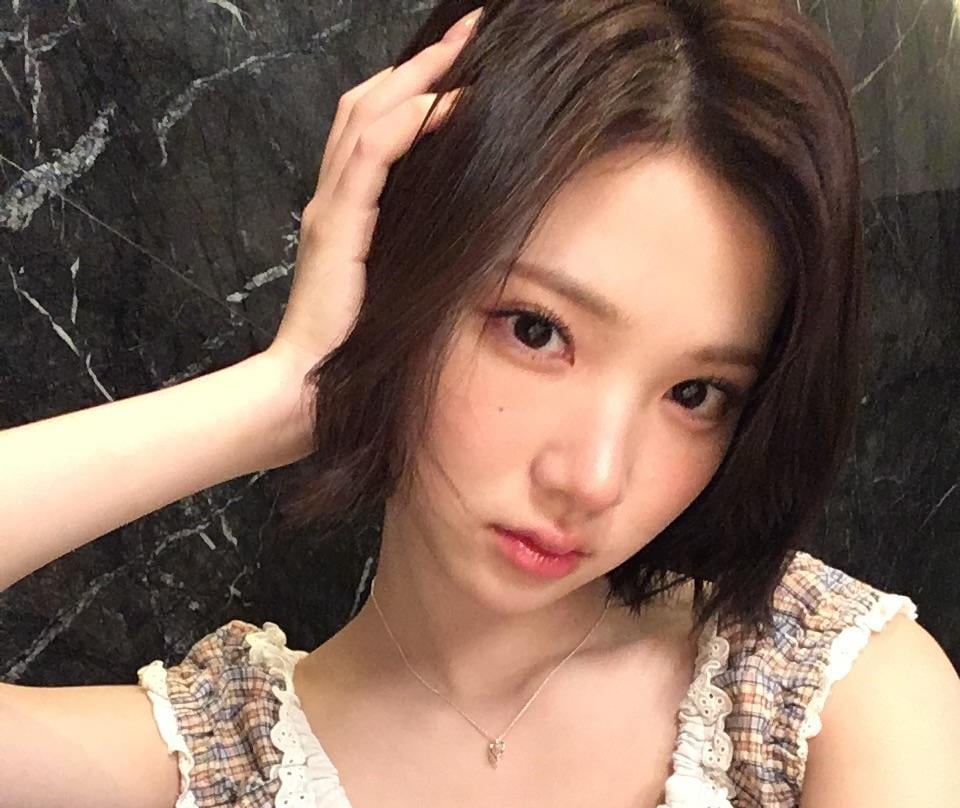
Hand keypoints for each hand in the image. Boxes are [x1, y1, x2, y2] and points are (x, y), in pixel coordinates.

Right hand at [268, 8, 481, 375]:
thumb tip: (463, 241)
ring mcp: (329, 208)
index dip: (412, 87)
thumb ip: (410, 256)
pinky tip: (449, 102)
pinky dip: (411, 122)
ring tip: (465, 47)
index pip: (371, 126)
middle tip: (470, 30)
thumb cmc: (350, 355)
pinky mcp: (338, 226)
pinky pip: (373, 155)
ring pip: (367, 113)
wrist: (307, 388)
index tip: (460, 64)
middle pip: (367, 103)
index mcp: (342, 211)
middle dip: (421, 62)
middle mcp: (330, 198)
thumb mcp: (391, 291)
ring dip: (420, 74)